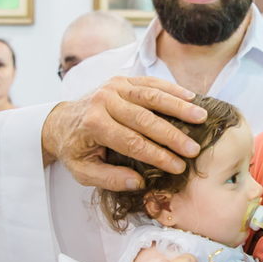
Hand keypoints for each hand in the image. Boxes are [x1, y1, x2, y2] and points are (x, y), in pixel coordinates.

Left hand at [41, 76, 207, 189]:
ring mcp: (113, 86)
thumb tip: (138, 182)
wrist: (61, 121)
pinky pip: (150, 82)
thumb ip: (109, 179)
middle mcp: (103, 101)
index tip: (178, 167)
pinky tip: (191, 97)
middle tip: (194, 149)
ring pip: (151, 96)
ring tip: (201, 117)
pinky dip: (172, 89)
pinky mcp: (121, 79)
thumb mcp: (83, 171)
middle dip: (172, 135)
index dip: (157, 156)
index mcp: (93, 124)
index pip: (131, 142)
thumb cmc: (75, 149)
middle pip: (144, 119)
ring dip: (178, 107)